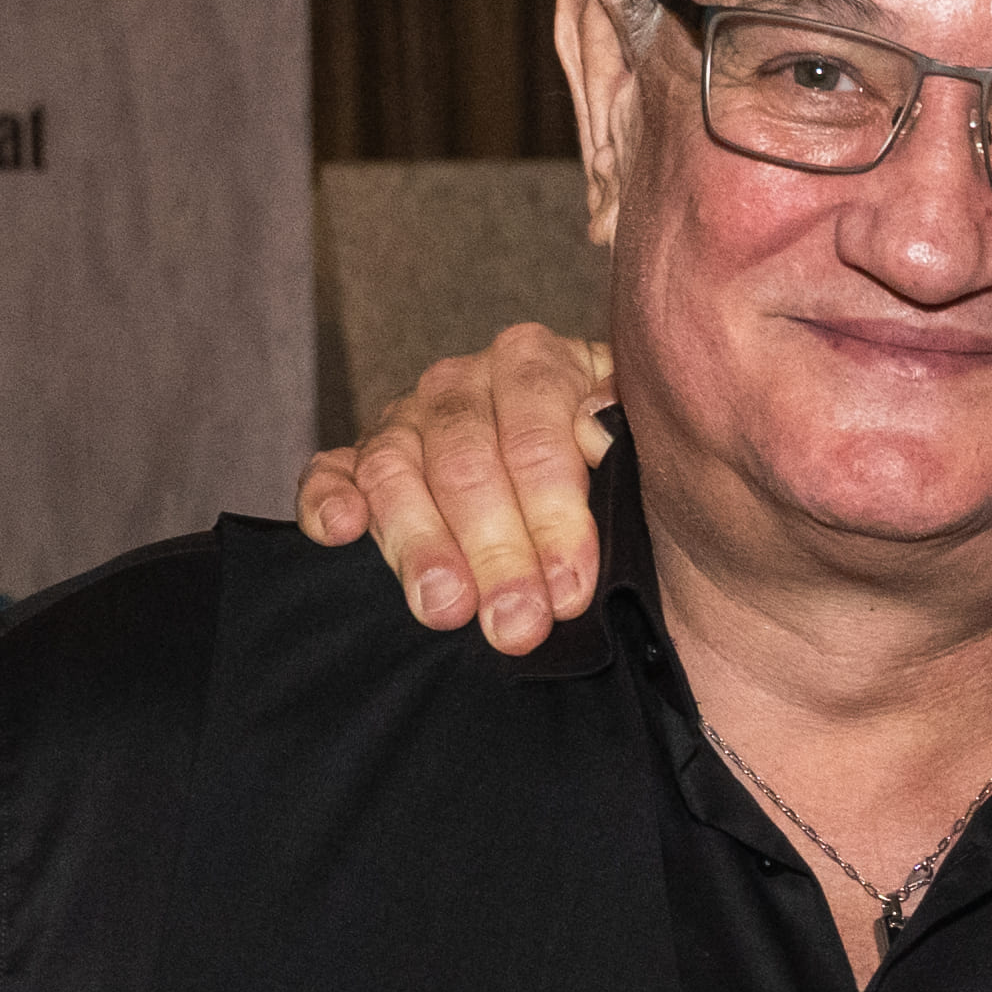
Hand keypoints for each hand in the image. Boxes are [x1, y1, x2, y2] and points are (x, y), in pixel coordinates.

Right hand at [297, 325, 623, 651]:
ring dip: (419, 545)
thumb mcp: (661, 471)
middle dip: (494, 551)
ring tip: (445, 610)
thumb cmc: (648, 506)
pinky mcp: (362, 466)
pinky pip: (333, 473)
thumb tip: (594, 425)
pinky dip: (330, 500)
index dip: (554, 516)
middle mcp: (468, 384)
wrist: (638, 543)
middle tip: (516, 624)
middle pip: (465, 460)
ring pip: (397, 470)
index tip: (570, 588)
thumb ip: (634, 443)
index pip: (538, 435)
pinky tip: (340, 532)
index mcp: (542, 367)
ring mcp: (409, 422)